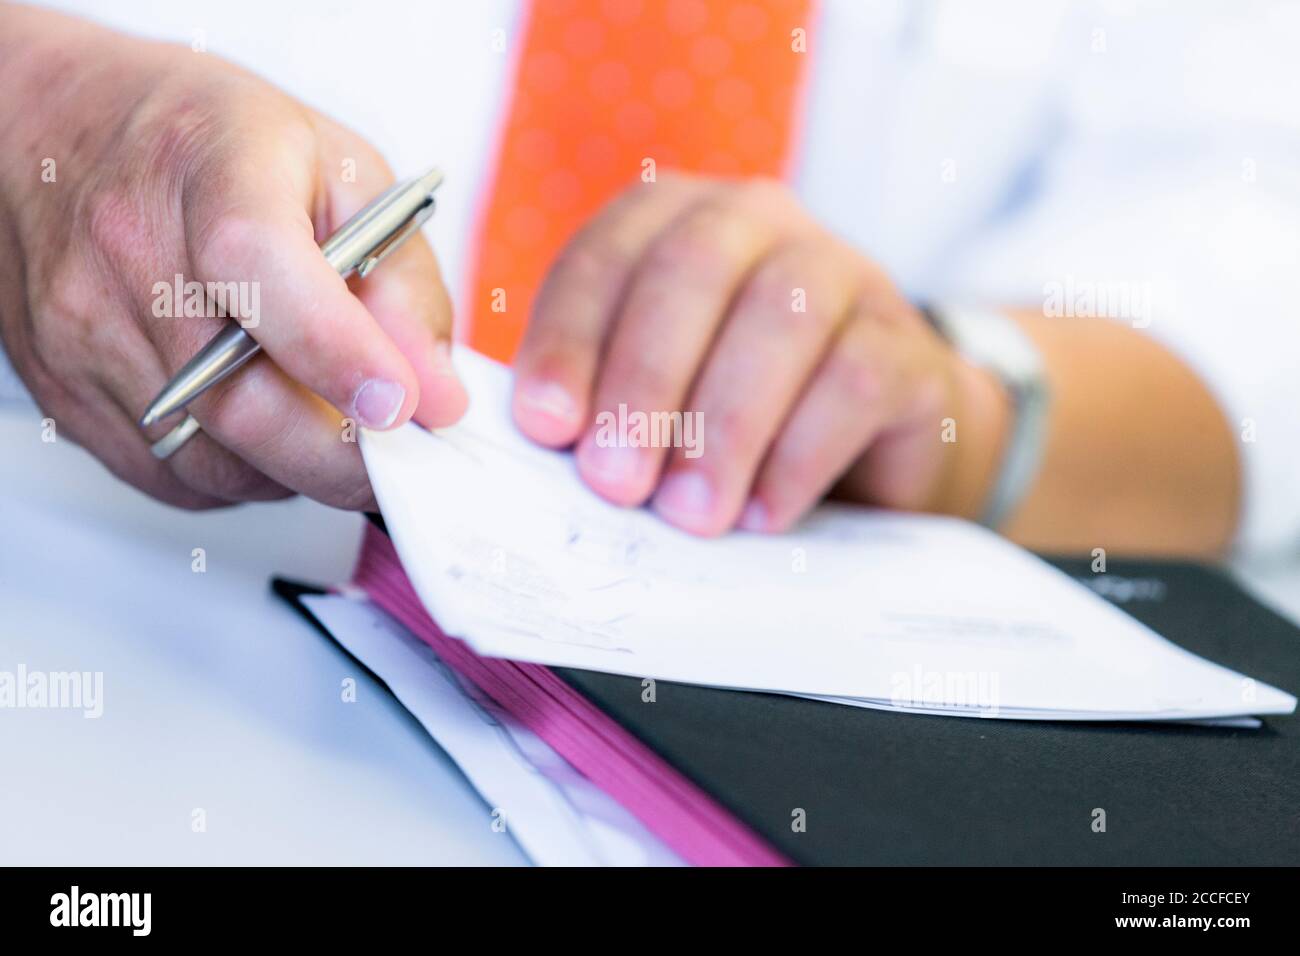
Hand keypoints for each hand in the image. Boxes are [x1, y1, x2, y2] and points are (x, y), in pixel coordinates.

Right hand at [0, 8, 465, 509]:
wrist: (61, 132)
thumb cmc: (212, 144)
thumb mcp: (343, 173)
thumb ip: (401, 285)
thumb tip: (436, 396)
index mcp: (212, 171)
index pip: (259, 268)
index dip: (336, 351)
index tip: (398, 406)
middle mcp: (127, 252)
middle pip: (236, 400)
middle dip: (340, 457)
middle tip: (397, 461)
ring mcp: (83, 330)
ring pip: (212, 459)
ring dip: (291, 468)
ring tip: (323, 420)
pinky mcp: (62, 392)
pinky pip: (171, 476)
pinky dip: (237, 472)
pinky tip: (260, 422)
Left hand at [511, 172, 1008, 534]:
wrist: (872, 451)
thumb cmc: (732, 420)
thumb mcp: (653, 399)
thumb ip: (598, 401)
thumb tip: (550, 448)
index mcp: (674, 222)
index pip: (607, 258)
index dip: (569, 339)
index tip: (544, 427)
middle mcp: (760, 224)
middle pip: (693, 270)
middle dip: (644, 380)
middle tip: (613, 482)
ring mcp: (846, 274)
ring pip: (782, 319)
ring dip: (724, 425)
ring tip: (690, 514)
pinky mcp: (908, 346)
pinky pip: (856, 381)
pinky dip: (800, 454)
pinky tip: (763, 515)